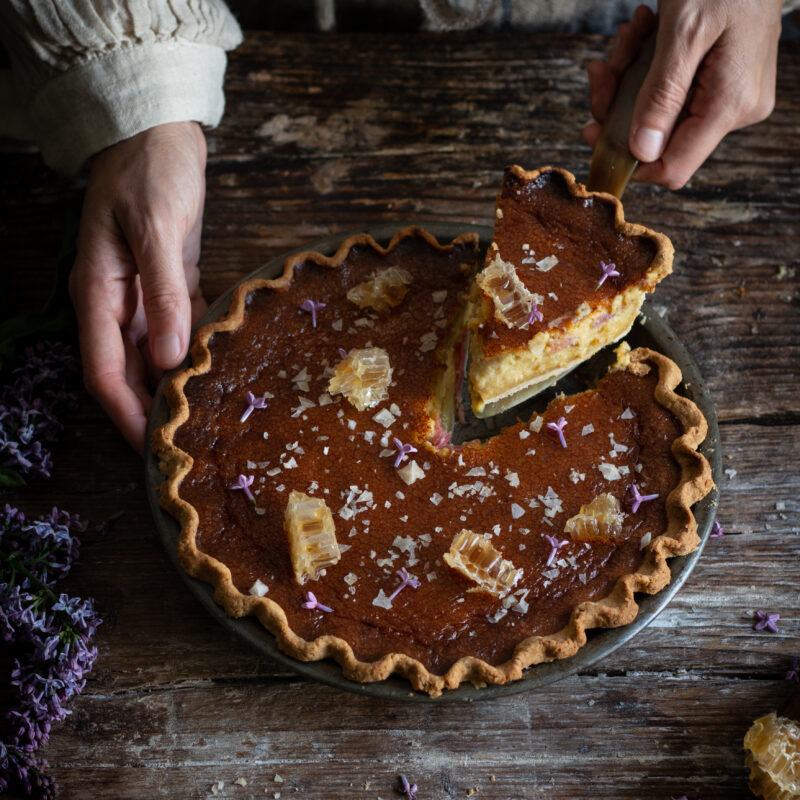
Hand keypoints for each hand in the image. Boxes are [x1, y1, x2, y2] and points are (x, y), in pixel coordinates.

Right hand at [69, 122, 207, 454]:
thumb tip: (171, 358)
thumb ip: (163, 293)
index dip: (126, 416)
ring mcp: (144, 295)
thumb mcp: (157, 229)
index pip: (105, 374)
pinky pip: (180, 331)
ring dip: (176, 387)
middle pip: (130, 374)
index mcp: (99, 295)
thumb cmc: (149, 170)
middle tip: (188, 446)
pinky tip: (220, 372)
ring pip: (156, 357)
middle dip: (152, 412)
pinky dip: (196, 353)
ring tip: (208, 420)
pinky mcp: (171, 284)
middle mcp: (118, 304)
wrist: (157, 131)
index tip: (152, 451)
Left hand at [583, 1, 781, 189]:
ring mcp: (731, 97)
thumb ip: (661, 95)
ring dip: (630, 75)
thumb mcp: (684, 31)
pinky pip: (672, 89)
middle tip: (605, 63)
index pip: (671, 168)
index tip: (593, 130)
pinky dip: (648, 64)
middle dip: (621, 101)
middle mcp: (735, 110)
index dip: (627, 160)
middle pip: (658, 137)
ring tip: (630, 34)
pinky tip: (644, 30)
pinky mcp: (723, 81)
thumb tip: (641, 151)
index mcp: (730, 105)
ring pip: (659, 111)